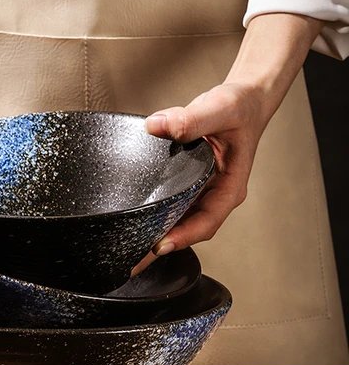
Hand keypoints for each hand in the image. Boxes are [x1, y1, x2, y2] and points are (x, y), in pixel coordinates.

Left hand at [132, 12, 324, 274]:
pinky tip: (130, 224)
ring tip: (123, 252)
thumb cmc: (238, 108)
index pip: (206, 222)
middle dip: (159, 248)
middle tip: (129, 263)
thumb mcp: (220, 108)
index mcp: (228, 188)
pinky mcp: (185, 186)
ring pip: (175, 223)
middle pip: (186, 231)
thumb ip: (192, 118)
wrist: (242, 101)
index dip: (183, 237)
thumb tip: (158, 125)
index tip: (158, 247)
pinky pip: (167, 206)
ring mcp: (199, 194)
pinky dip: (150, 217)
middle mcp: (213, 196)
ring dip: (152, 237)